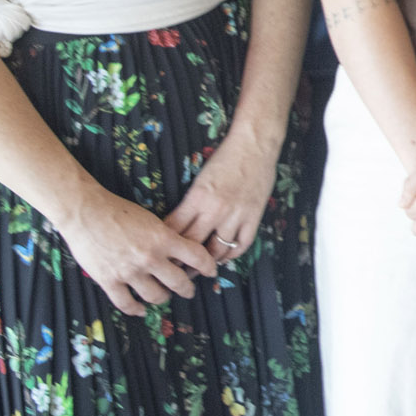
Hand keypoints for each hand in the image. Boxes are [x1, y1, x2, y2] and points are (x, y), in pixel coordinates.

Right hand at [59, 189, 221, 315]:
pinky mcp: (109, 281)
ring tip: (164, 296)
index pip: (197, 257)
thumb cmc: (118, 210)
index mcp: (163, 239)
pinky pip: (126, 303)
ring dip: (163, 298)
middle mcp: (150, 258)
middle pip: (178, 282)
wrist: (86, 212)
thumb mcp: (150, 220)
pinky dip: (136, 309)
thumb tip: (177, 252)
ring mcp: (129, 272)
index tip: (211, 271)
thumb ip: (164, 237)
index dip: (208, 266)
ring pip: (155, 296)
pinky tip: (141, 309)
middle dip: (187, 288)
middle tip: (188, 290)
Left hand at [164, 130, 279, 262]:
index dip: (165, 245)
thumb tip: (177, 226)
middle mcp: (216, 210)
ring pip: (217, 250)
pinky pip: (241, 245)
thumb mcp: (200, 180)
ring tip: (198, 270)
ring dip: (206, 263)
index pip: (175, 230)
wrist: (255, 144)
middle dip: (181, 261)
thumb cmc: (225, 157)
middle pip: (193, 244)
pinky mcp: (254, 217)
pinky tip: (223, 258)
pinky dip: (231, 255)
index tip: (160, 254)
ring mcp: (237, 215)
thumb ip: (190, 204)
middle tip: (173, 271)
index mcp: (197, 198)